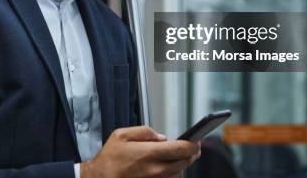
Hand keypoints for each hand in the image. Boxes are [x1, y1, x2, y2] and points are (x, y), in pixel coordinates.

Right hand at [80, 126, 200, 177]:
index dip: (193, 144)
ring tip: (176, 157)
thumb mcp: (122, 135)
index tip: (196, 141)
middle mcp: (156, 170)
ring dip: (182, 164)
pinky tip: (168, 168)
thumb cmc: (109, 159)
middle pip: (185, 162)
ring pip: (180, 173)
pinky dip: (173, 173)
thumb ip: (144, 131)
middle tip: (192, 147)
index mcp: (149, 153)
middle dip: (192, 153)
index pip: (182, 149)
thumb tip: (162, 137)